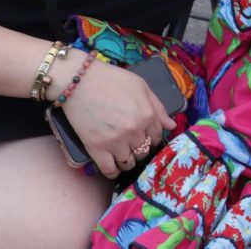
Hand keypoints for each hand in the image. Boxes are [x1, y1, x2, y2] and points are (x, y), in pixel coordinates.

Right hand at [59, 57, 176, 178]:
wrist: (79, 81)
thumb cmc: (111, 80)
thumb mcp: (141, 86)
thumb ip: (158, 106)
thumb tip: (171, 125)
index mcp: (147, 115)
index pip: (156, 136)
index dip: (151, 137)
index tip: (145, 136)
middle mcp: (134, 131)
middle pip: (143, 151)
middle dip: (140, 148)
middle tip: (132, 144)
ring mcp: (115, 141)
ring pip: (129, 163)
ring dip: (128, 160)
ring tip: (123, 154)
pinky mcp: (96, 148)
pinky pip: (110, 170)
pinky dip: (114, 171)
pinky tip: (113, 165)